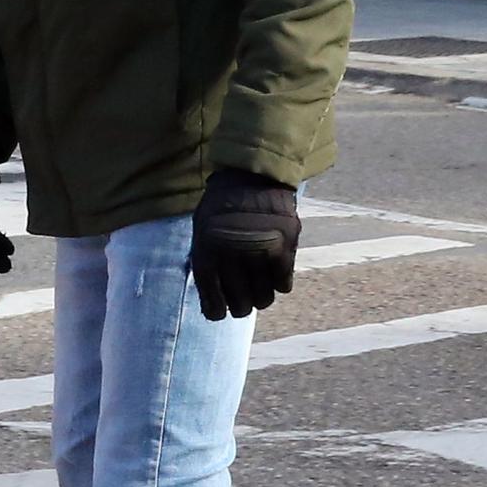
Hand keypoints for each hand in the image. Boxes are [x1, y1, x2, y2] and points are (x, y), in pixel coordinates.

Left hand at [189, 168, 298, 320]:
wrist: (251, 174)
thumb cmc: (221, 205)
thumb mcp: (201, 232)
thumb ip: (206, 265)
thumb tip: (214, 306)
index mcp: (206, 255)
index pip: (214, 306)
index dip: (218, 312)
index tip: (221, 311)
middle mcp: (231, 258)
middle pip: (241, 307)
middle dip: (241, 306)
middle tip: (244, 298)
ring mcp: (259, 254)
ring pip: (264, 300)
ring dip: (261, 295)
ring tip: (259, 283)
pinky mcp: (284, 248)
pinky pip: (283, 285)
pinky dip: (279, 281)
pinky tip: (274, 270)